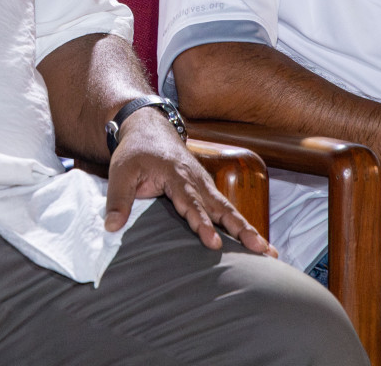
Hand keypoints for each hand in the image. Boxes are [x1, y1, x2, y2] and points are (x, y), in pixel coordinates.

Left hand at [104, 111, 273, 255]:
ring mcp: (205, 185)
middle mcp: (196, 181)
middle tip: (259, 249)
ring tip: (269, 252)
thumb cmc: (135, 151)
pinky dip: (244, 226)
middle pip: (221, 208)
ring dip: (249, 230)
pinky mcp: (207, 190)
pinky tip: (259, 245)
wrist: (149, 127)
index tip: (213, 242)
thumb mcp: (120, 171)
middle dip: (240, 229)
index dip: (202, 223)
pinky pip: (227, 209)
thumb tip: (111, 227)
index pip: (190, 203)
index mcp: (175, 175)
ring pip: (229, 210)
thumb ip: (118, 199)